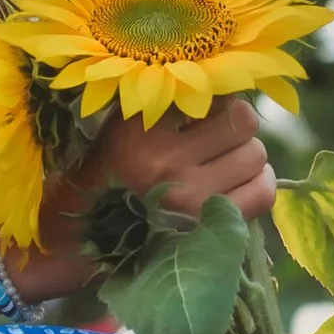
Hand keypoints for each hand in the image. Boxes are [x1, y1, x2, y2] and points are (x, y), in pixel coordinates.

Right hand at [28, 97, 276, 286]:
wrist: (73, 243)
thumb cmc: (103, 180)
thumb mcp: (119, 132)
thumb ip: (164, 108)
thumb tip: (229, 91)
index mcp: (139, 126)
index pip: (209, 92)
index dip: (216, 101)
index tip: (206, 115)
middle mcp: (163, 159)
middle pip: (242, 121)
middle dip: (238, 130)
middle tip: (222, 142)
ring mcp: (186, 197)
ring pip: (255, 155)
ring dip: (249, 158)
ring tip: (229, 166)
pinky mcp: (204, 228)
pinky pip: (261, 192)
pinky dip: (260, 185)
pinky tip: (245, 185)